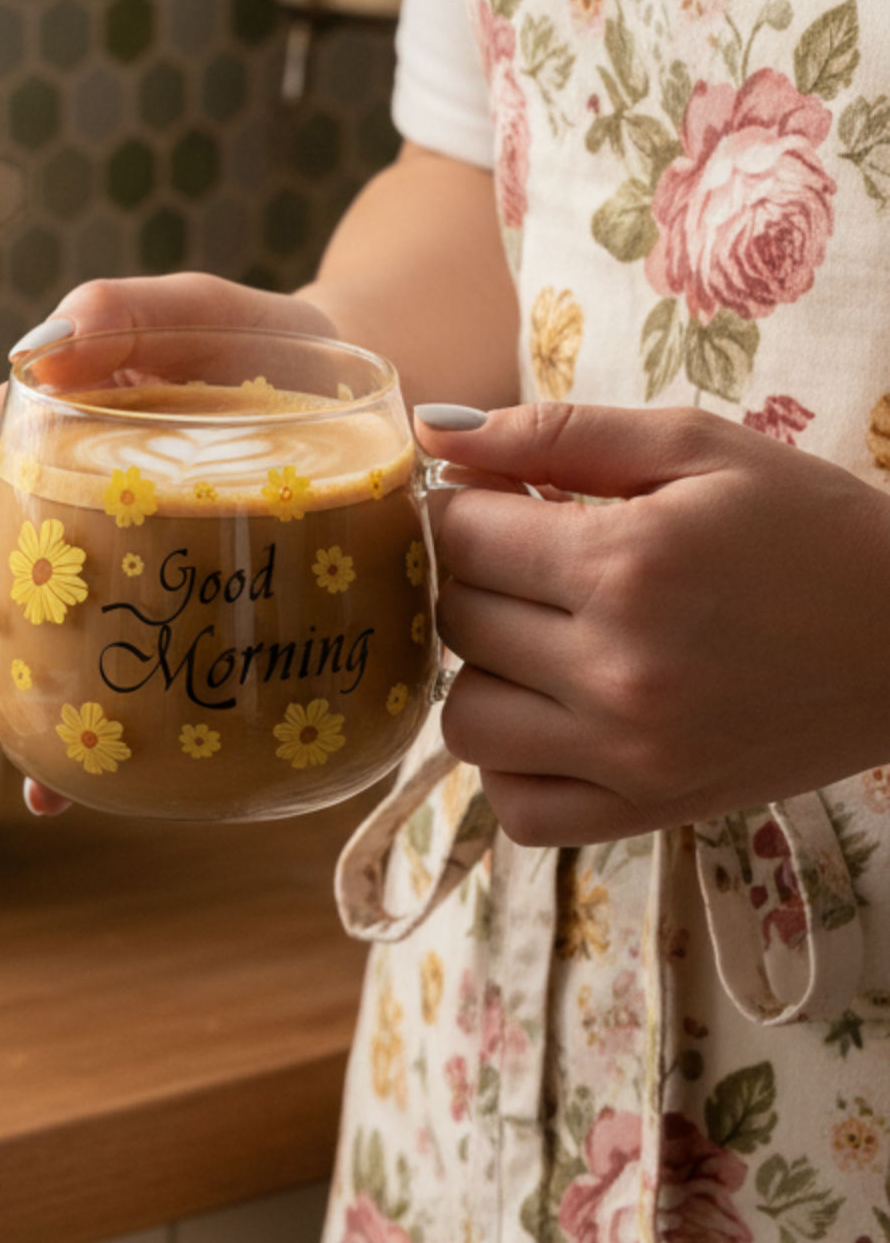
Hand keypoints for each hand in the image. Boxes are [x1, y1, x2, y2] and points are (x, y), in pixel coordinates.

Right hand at [0, 273, 337, 812]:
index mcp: (51, 423)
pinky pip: (83, 689)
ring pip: (6, 641)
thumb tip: (35, 349)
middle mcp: (55, 502)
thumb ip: (125, 312)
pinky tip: (49, 790)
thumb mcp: (204, 313)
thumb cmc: (272, 347)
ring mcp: (94, 572)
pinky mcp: (140, 627)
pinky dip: (57, 744)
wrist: (359, 411)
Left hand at [423, 402, 889, 845]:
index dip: (465, 508)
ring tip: (544, 640)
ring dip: (485, 673)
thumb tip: (432, 430)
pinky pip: (515, 806)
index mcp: (629, 567)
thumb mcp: (696, 448)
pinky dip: (513, 762)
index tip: (501, 503)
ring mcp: (631, 756)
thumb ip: (555, 433)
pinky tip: (557, 714)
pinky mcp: (648, 812)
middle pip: (457, 622)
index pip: (460, 537)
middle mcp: (619, 671)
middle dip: (478, 580)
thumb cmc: (810, 528)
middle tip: (536, 564)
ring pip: (465, 720)